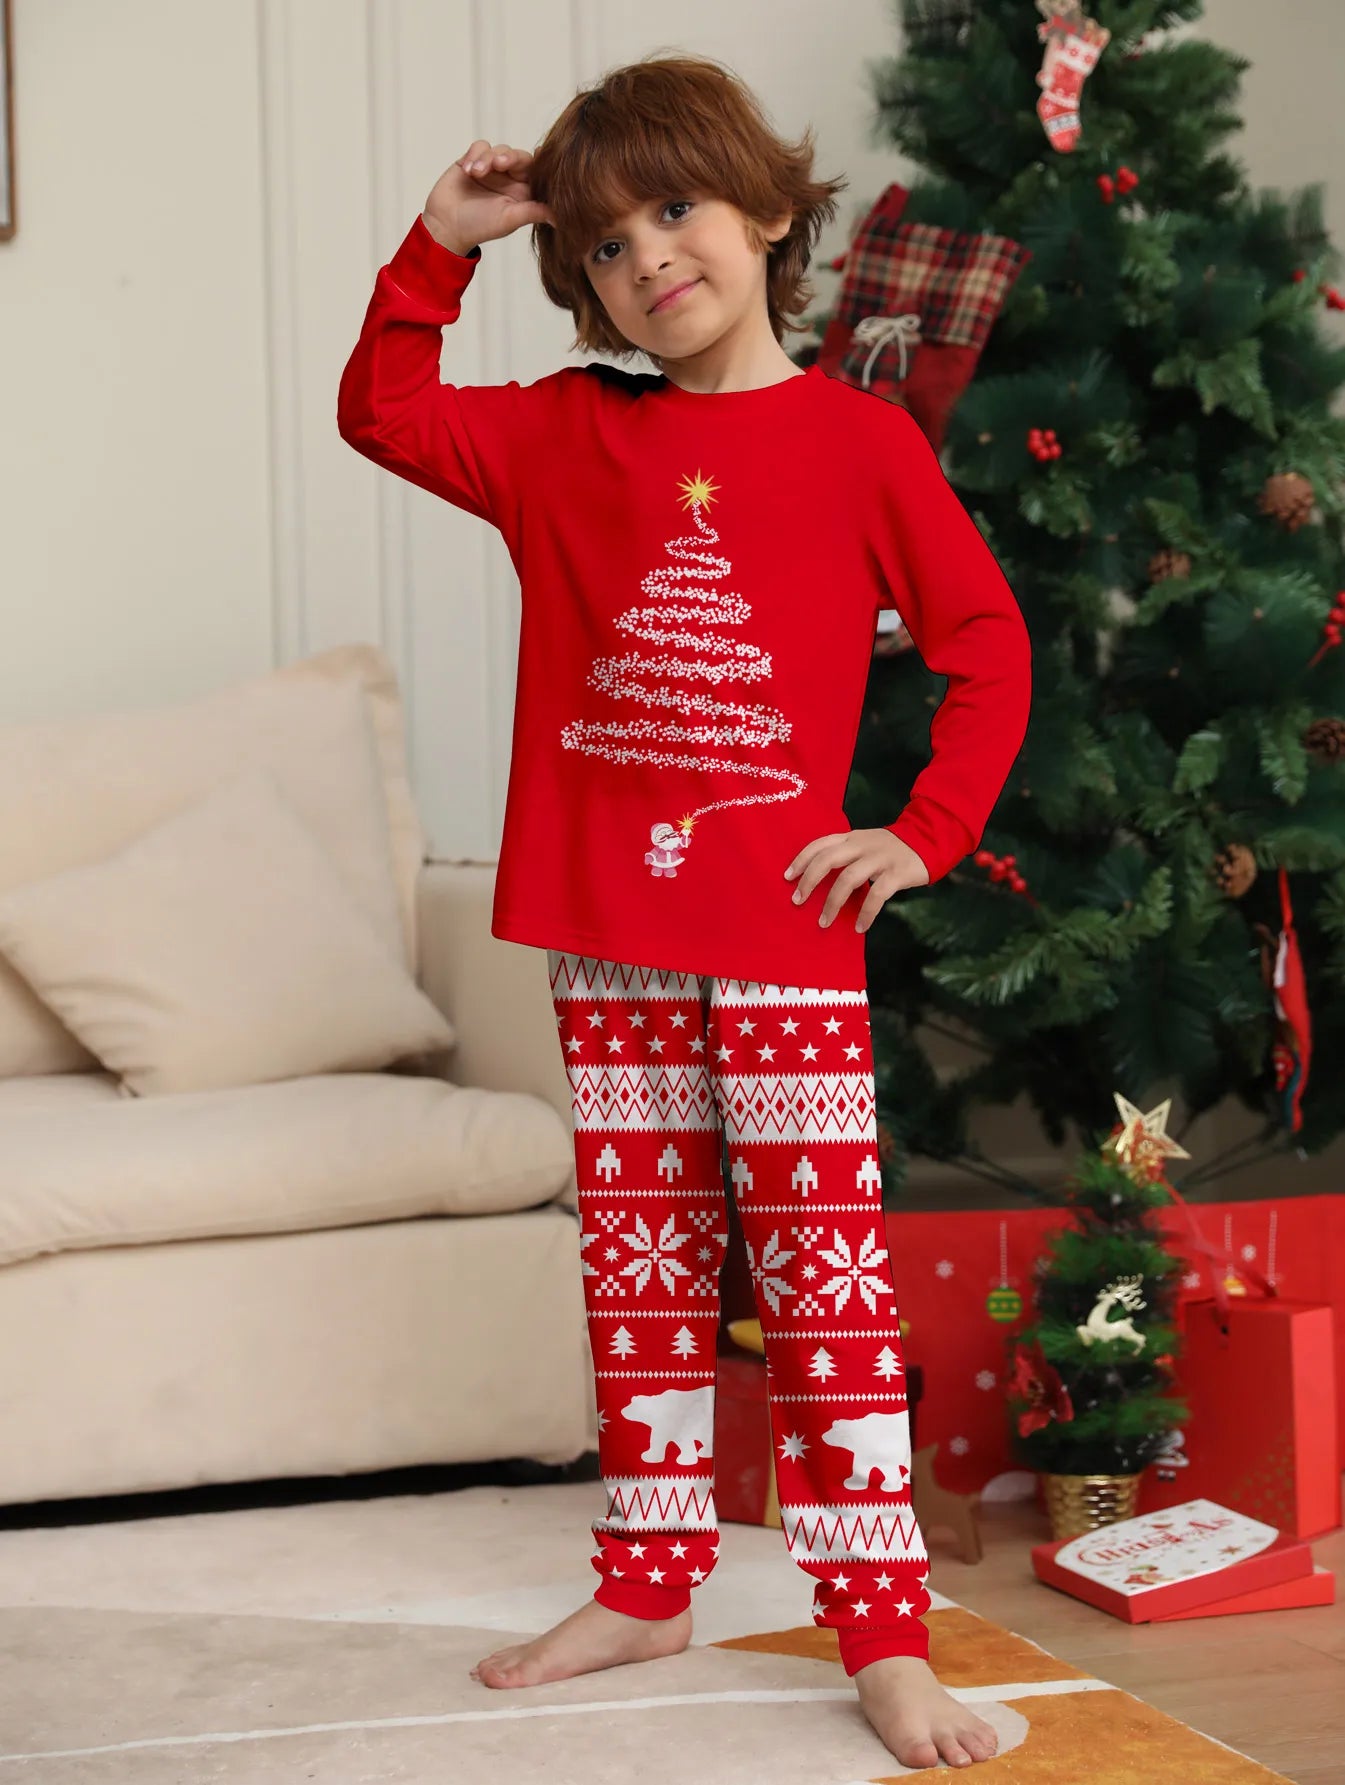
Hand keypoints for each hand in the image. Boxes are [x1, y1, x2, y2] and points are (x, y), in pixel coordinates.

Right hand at [422, 142, 555, 254]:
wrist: (445, 225)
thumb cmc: (479, 227)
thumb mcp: (510, 219)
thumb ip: (535, 212)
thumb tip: (562, 217)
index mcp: (522, 193)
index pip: (536, 172)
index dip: (541, 163)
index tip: (542, 154)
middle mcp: (509, 179)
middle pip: (518, 156)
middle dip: (509, 157)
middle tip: (499, 164)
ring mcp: (491, 169)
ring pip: (498, 149)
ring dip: (487, 158)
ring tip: (476, 173)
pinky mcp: (472, 160)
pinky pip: (480, 146)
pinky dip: (475, 155)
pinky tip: (468, 170)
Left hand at [784, 829, 930, 933]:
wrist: (929, 840)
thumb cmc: (891, 849)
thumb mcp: (866, 844)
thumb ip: (846, 854)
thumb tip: (819, 880)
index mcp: (852, 837)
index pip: (820, 844)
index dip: (801, 860)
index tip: (787, 877)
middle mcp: (862, 844)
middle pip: (827, 859)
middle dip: (809, 881)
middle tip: (798, 901)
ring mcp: (879, 858)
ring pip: (848, 879)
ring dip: (832, 903)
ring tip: (824, 922)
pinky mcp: (896, 873)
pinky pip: (876, 895)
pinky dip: (866, 913)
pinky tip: (860, 927)